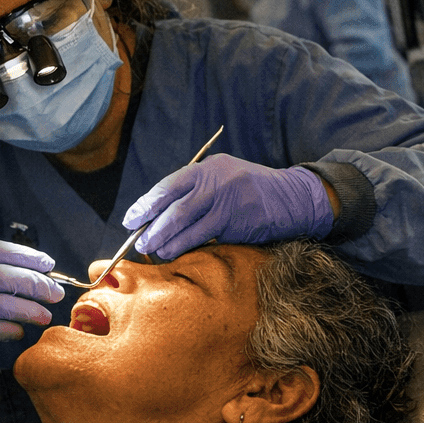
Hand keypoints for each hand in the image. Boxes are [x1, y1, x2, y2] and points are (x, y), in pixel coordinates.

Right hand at [0, 240, 62, 408]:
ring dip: (32, 310)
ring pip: (4, 305)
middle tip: (56, 293)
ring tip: (46, 315)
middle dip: (37, 284)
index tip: (48, 264)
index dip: (26, 255)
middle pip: (4, 276)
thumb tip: (43, 274)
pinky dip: (14, 330)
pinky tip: (20, 331)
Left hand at [122, 154, 334, 258]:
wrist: (292, 197)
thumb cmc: (250, 189)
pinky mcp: (239, 225)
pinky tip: (181, 254)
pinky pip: (207, 240)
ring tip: (158, 251)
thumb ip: (195, 189)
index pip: (168, 187)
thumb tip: (156, 214)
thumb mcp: (222, 176)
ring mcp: (229, 204)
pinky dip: (191, 248)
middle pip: (175, 210)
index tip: (131, 220)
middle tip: (140, 243)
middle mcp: (217, 182)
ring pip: (189, 228)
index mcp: (208, 168)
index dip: (146, 205)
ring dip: (169, 243)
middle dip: (153, 229)